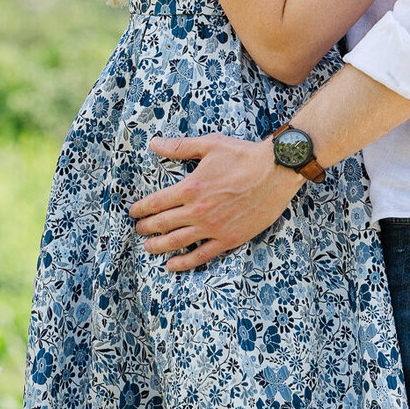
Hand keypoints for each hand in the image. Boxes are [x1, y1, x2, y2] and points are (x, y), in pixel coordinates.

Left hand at [130, 136, 298, 270]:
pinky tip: (172, 265)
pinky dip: (184, 262)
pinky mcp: (229, 238)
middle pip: (162, 224)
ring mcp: (213, 227)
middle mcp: (198, 210)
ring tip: (148, 247)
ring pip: (177, 242)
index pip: (156, 202)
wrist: (276, 172)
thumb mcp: (210, 145)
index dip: (141, 209)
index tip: (133, 212)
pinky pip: (201, 255)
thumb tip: (154, 143)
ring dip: (158, 246)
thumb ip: (180, 147)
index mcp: (191, 187)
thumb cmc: (243, 156)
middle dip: (146, 228)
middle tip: (138, 230)